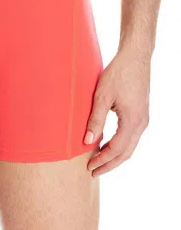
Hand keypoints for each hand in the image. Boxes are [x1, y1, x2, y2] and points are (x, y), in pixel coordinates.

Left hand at [84, 49, 150, 176]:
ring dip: (114, 156)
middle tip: (93, 171)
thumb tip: (86, 141)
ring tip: (98, 161)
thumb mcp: (102, 96)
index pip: (117, 150)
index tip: (89, 167)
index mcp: (132, 121)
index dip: (102, 160)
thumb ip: (95, 120)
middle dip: (109, 164)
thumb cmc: (118, 74)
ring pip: (129, 146)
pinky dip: (118, 145)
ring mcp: (142, 119)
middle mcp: (141, 123)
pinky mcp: (140, 113)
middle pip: (125, 153)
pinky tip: (106, 144)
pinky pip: (130, 137)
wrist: (135, 57)